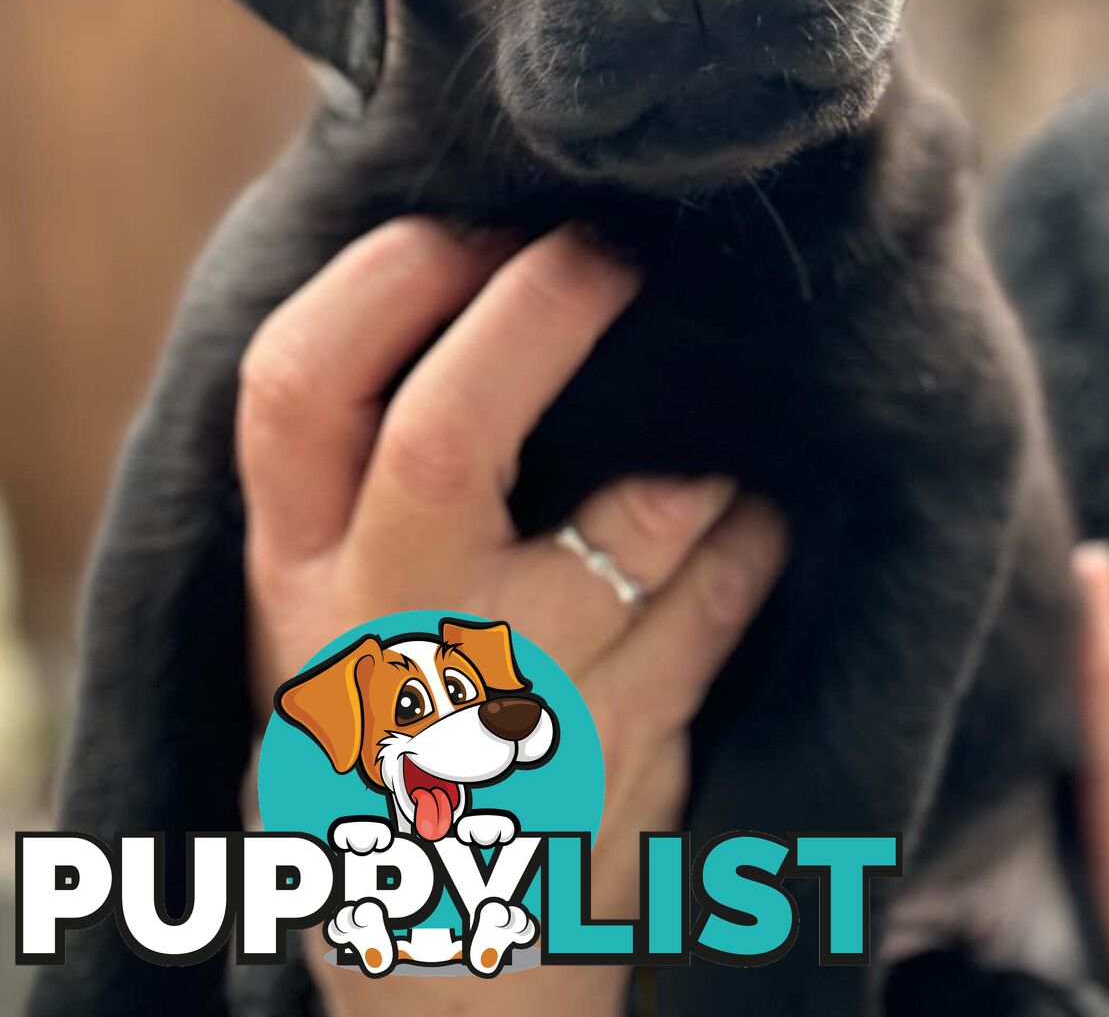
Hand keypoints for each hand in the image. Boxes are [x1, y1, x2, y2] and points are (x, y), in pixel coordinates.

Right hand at [240, 220, 789, 1014]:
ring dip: (703, 447)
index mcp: (297, 589)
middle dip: (543, 313)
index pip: (295, 393)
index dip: (389, 279)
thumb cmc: (408, 739)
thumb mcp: (337, 624)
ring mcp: (504, 714)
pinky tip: (763, 520)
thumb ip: (364, 486)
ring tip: (724, 419)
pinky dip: (758, 537)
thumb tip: (470, 262)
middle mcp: (381, 647)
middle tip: (615, 250)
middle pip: (445, 438)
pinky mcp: (623, 764)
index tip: (472, 220)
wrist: (450, 982)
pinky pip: (725, 596)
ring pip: (639, 513)